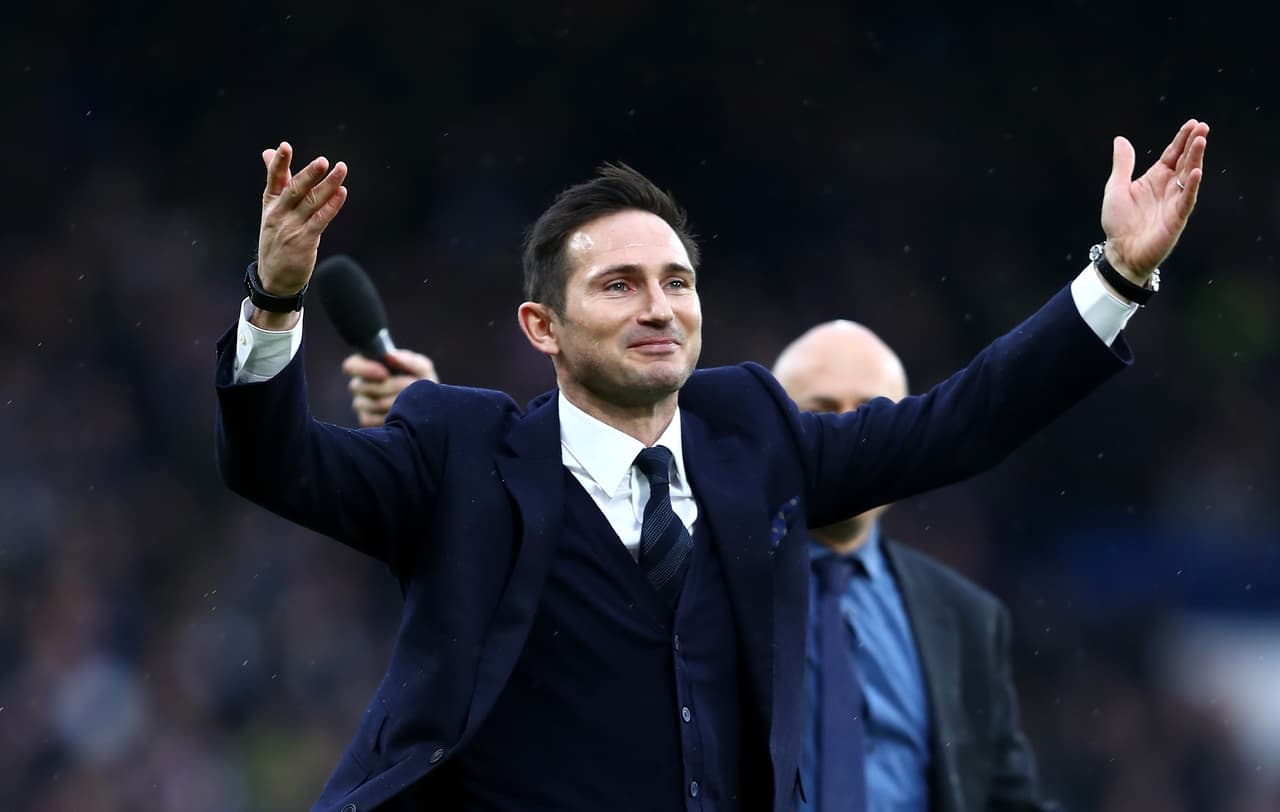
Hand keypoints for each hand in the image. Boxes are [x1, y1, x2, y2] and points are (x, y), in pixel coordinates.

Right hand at [252, 142, 348, 327]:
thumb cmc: (276, 239)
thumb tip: (268, 152)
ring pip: (311, 203)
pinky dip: (331, 206)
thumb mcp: (271, 210)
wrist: (274, 279)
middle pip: (295, 190)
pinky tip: (341, 193)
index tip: (284, 146)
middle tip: (323, 161)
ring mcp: (292, 228)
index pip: (273, 180)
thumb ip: (276, 181)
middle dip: (309, 174)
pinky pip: (320, 220)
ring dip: (328, 186)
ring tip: (340, 170)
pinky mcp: (305, 241)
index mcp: (270, 204)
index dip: (278, 163)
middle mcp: (279, 214)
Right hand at [342, 349, 437, 426]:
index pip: (351, 366)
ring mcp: (361, 404)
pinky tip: (403, 414)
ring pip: (369, 403)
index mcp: (368, 366)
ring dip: (395, 401)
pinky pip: (372, 419)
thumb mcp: (421, 369)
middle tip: (411, 386)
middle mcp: (360, 385)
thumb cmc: (422, 383)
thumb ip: (408, 359)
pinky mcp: (366, 421)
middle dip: (391, 386)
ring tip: (412, 400)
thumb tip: (388, 355)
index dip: (365, 369)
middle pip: (362, 386)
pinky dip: (391, 416)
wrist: (429, 409)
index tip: (385, 373)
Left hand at [1101, 118, 1208, 281]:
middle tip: (1202, 127)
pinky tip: (1195, 171)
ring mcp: (1174, 201)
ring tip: (1201, 141)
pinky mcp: (1177, 217)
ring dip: (1195, 158)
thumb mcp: (1115, 188)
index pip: (1171, 155)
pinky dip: (1191, 185)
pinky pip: (1186, 198)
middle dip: (1193, 144)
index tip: (1192, 123)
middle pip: (1183, 161)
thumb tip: (1121, 139)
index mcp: (1154, 178)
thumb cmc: (1118, 222)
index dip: (1181, 139)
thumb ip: (1122, 165)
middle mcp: (1167, 187)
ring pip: (1188, 175)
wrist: (1121, 252)